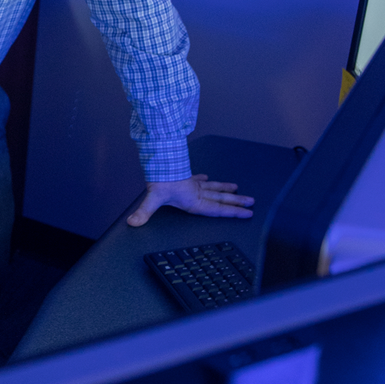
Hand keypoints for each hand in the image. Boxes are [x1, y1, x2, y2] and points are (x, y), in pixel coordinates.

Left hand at [126, 174, 253, 226]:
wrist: (159, 160)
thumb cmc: (159, 179)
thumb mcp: (153, 197)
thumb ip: (144, 212)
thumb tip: (133, 223)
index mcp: (194, 200)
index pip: (218, 209)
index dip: (233, 212)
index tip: (248, 213)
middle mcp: (197, 192)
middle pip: (221, 198)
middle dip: (237, 202)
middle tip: (251, 203)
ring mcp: (192, 184)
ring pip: (213, 187)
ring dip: (225, 189)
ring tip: (236, 189)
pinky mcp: (185, 177)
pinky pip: (198, 178)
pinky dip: (203, 179)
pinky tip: (207, 177)